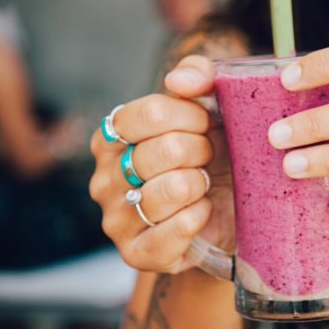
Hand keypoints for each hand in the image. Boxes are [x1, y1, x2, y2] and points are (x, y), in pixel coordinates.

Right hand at [90, 55, 234, 273]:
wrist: (225, 209)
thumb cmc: (211, 151)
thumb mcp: (210, 104)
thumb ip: (198, 75)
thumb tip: (178, 80)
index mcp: (111, 137)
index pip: (150, 113)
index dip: (191, 116)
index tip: (207, 123)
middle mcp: (104, 178)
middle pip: (165, 150)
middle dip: (201, 150)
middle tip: (207, 158)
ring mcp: (116, 219)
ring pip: (173, 189)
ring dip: (202, 183)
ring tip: (202, 184)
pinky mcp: (137, 254)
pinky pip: (177, 229)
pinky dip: (200, 216)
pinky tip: (202, 210)